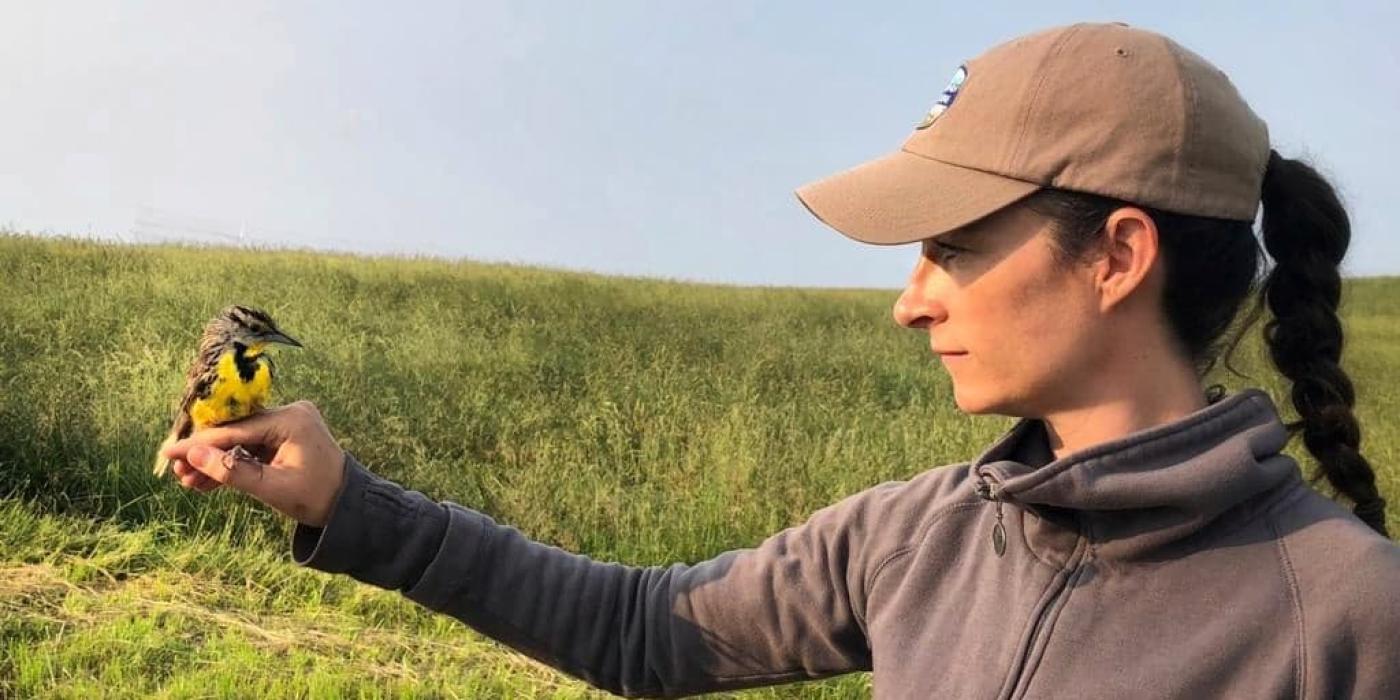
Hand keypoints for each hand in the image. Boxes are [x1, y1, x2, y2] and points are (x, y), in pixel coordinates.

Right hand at [161, 401, 345, 526]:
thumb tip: (194, 456)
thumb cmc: (316, 498)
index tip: (168, 452)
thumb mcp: (272, 489)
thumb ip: (232, 472)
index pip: (235, 431)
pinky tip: (208, 481)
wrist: (348, 506)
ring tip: (188, 482)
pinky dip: (234, 463)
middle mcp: (290, 413)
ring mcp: (289, 423)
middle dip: (205, 453)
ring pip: (241, 441)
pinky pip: (253, 447)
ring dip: (217, 461)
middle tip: (177, 471)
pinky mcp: (286, 435)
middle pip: (236, 432)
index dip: (200, 443)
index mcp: (291, 420)